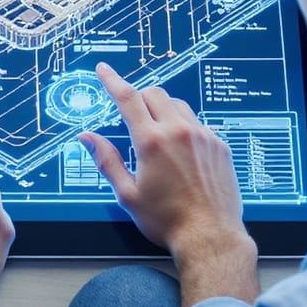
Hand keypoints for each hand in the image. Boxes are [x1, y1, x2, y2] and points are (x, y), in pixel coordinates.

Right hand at [82, 63, 250, 259]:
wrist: (210, 236)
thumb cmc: (167, 220)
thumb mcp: (127, 194)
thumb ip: (106, 160)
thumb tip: (87, 137)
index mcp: (151, 142)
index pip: (127, 98)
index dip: (112, 80)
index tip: (103, 69)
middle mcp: (179, 132)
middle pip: (154, 93)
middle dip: (139, 98)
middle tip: (132, 115)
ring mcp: (203, 136)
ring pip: (178, 105)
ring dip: (163, 110)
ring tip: (157, 135)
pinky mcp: (219, 145)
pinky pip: (198, 123)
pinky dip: (184, 126)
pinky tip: (181, 150)